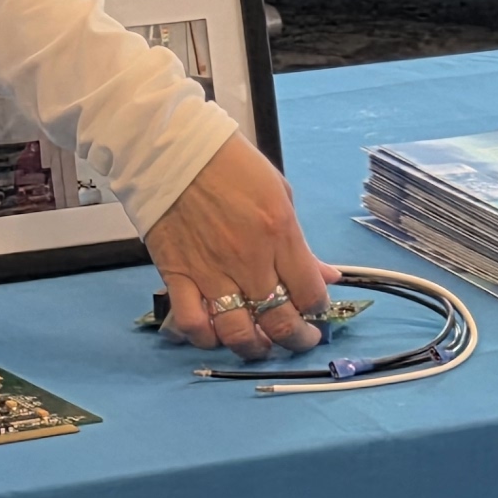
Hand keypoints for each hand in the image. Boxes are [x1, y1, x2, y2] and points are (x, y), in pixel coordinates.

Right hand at [144, 132, 330, 358]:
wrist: (171, 149)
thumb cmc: (228, 163)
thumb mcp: (279, 194)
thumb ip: (301, 243)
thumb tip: (326, 275)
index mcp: (279, 232)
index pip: (310, 292)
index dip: (319, 309)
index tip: (317, 310)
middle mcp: (248, 259)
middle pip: (279, 321)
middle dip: (297, 339)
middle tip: (300, 339)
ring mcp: (211, 272)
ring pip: (238, 333)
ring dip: (254, 348)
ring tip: (261, 345)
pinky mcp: (177, 276)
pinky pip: (193, 324)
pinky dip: (206, 339)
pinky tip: (216, 335)